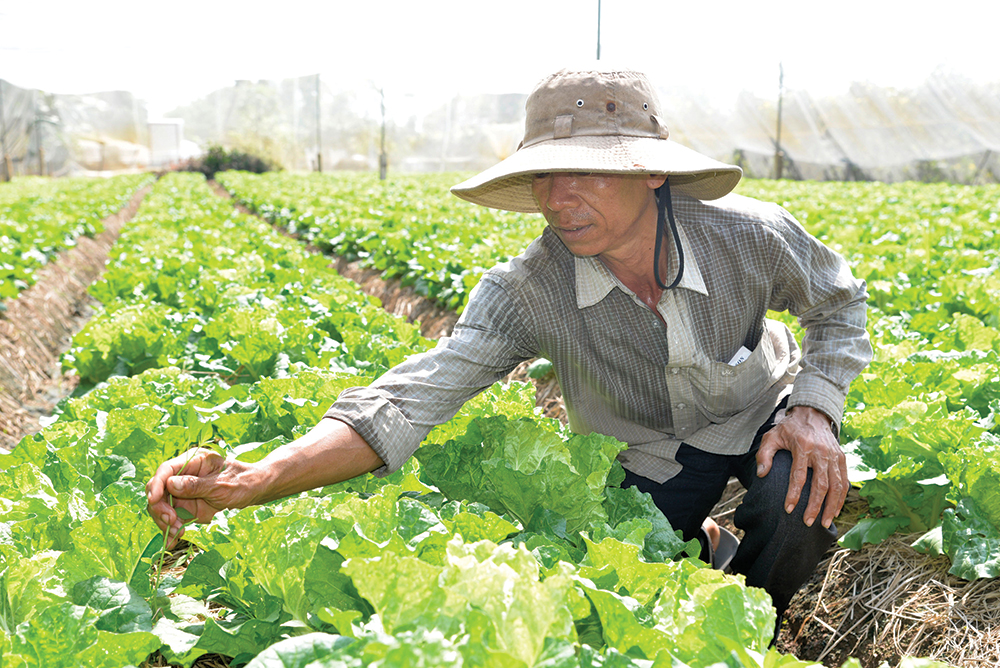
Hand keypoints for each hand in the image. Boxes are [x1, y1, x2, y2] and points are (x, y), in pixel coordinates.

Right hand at [145, 448, 258, 548]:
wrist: (253, 491)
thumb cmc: (241, 481)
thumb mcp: (221, 484)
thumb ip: (196, 485)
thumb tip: (169, 484)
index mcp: (192, 461)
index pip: (166, 470)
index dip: (156, 484)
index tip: (154, 500)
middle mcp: (183, 475)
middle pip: (158, 490)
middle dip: (159, 507)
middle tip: (171, 522)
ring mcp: (182, 492)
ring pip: (161, 507)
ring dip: (164, 521)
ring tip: (178, 533)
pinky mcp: (185, 507)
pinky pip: (171, 519)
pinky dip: (170, 530)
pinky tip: (173, 541)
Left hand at [756, 405, 846, 528]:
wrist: (812, 413)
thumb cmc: (789, 428)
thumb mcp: (771, 436)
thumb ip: (764, 455)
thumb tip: (761, 474)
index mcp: (803, 446)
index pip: (799, 475)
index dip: (794, 494)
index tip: (788, 510)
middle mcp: (821, 452)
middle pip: (821, 485)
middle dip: (815, 506)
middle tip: (806, 523)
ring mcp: (834, 455)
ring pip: (837, 486)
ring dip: (832, 506)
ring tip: (825, 523)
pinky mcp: (842, 458)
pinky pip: (844, 481)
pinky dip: (842, 498)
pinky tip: (836, 511)